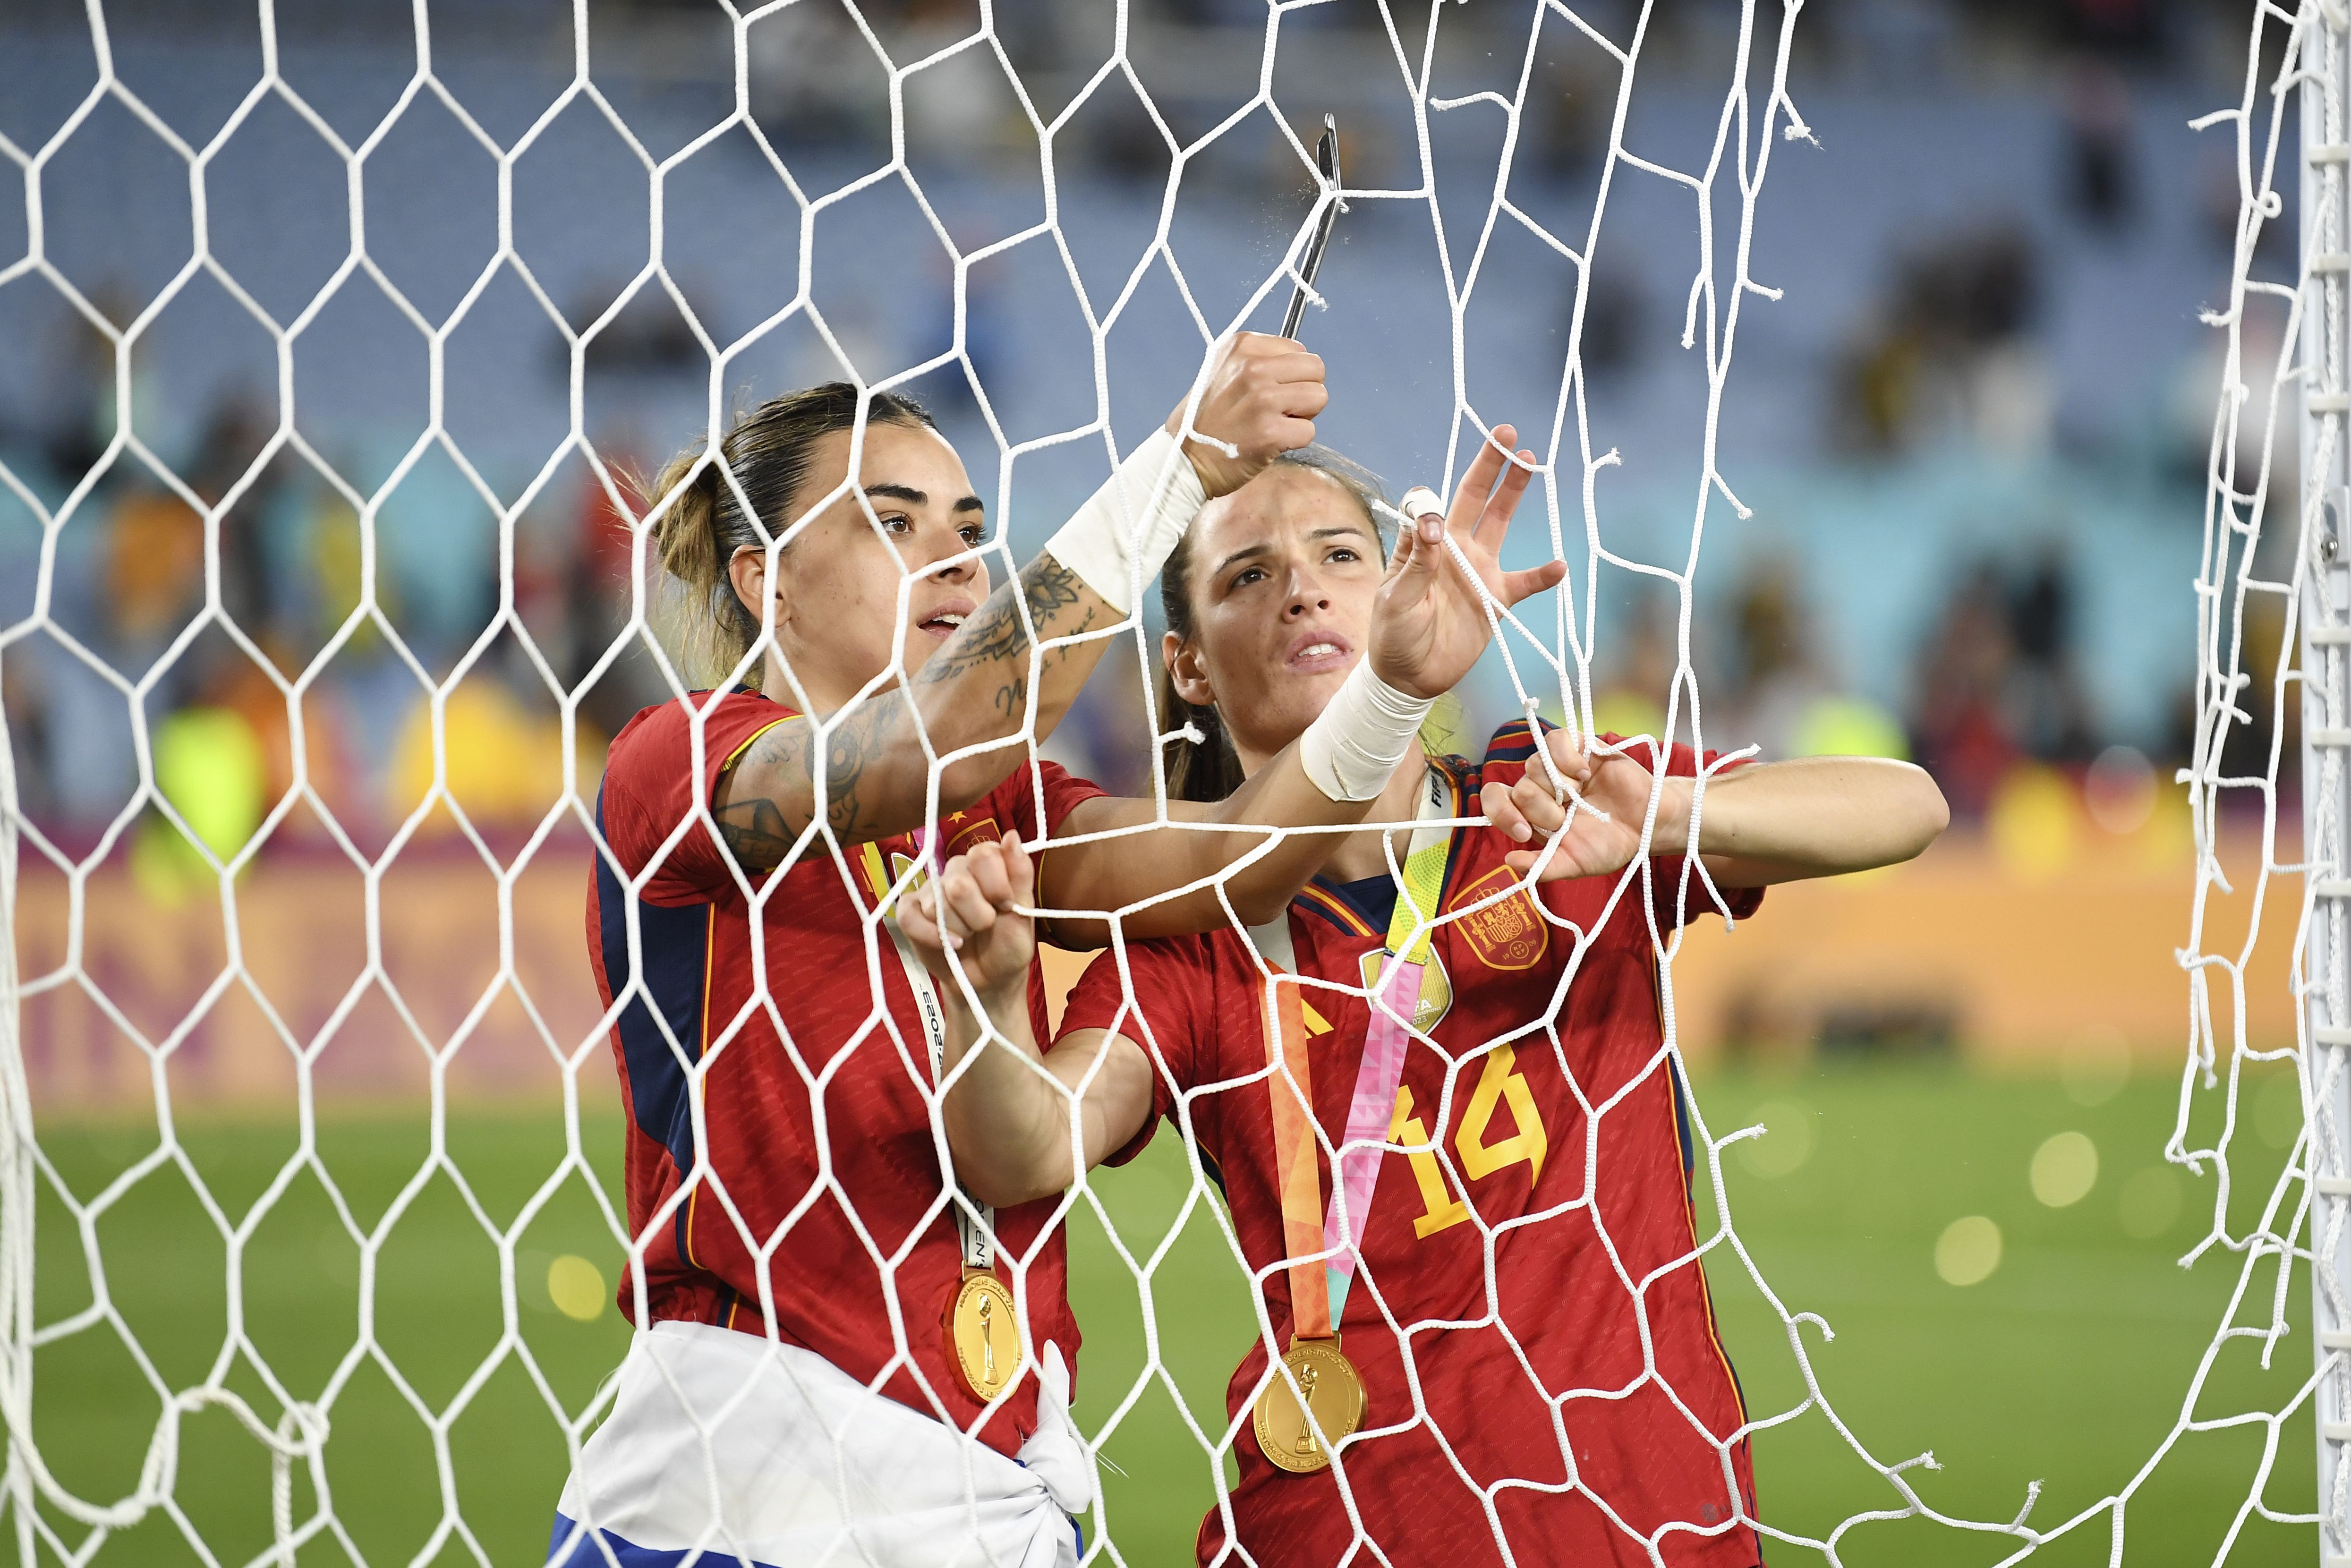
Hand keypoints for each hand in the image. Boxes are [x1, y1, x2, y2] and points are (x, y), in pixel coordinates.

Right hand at [899, 838, 1037, 1000]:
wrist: (988, 980)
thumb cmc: (1008, 944)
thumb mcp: (1024, 913)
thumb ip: (1020, 874)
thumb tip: (1011, 836)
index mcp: (986, 863)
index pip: (983, 854)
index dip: (996, 885)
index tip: (1006, 906)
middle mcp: (956, 870)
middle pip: (958, 883)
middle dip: (978, 915)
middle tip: (986, 926)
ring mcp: (930, 889)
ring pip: (936, 903)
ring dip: (958, 929)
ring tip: (969, 937)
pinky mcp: (909, 911)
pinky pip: (910, 917)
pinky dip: (931, 936)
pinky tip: (949, 944)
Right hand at [1166, 332, 1328, 497]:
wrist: (1182, 459)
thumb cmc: (1206, 419)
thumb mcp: (1222, 369)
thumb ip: (1259, 360)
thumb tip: (1301, 362)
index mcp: (1243, 346)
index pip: (1300, 350)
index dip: (1292, 375)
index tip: (1270, 391)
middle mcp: (1252, 367)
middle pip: (1316, 370)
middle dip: (1304, 391)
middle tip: (1278, 410)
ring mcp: (1262, 399)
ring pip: (1319, 398)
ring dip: (1302, 416)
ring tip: (1274, 424)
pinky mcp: (1270, 432)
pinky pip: (1309, 431)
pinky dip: (1294, 441)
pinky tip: (1269, 442)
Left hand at [1369, 424, 1568, 700]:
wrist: (1409, 676)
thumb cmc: (1393, 633)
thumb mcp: (1396, 597)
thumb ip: (1417, 562)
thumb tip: (1433, 524)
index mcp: (1422, 544)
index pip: (1431, 504)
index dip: (1433, 501)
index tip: (1434, 523)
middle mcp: (1453, 548)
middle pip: (1473, 497)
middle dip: (1489, 465)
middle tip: (1506, 434)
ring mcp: (1478, 570)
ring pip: (1500, 522)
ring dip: (1514, 493)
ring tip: (1531, 463)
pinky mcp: (1498, 598)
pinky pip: (1527, 582)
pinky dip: (1544, 575)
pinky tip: (1558, 566)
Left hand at [1484, 731, 1694, 880]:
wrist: (1647, 824)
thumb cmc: (1609, 844)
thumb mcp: (1574, 863)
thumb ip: (1542, 866)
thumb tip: (1508, 861)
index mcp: (1532, 815)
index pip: (1496, 801)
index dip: (1502, 814)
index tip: (1524, 832)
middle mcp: (1540, 788)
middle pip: (1519, 789)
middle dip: (1542, 811)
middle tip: (1567, 820)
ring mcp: (1557, 767)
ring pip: (1533, 766)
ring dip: (1559, 787)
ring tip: (1582, 797)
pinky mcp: (1578, 746)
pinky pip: (1555, 741)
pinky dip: (1567, 758)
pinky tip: (1585, 773)